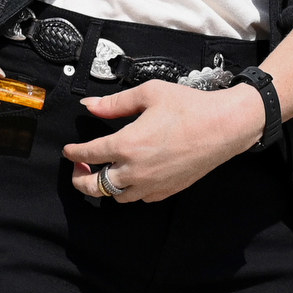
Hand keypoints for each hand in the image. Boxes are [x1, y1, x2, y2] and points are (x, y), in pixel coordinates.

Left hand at [64, 81, 267, 203]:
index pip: (88, 154)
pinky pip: (140, 198)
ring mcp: (152, 184)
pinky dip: (129, 191)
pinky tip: (131, 177)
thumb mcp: (148, 94)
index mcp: (126, 144)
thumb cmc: (188, 106)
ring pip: (117, 196)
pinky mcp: (167, 190)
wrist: (224, 127)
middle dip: (80, 179)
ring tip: (105, 172)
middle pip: (95, 186)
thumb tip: (90, 105)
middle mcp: (135, 170)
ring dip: (105, 186)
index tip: (68, 150)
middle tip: (78, 168)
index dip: (74, 153)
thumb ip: (115, 103)